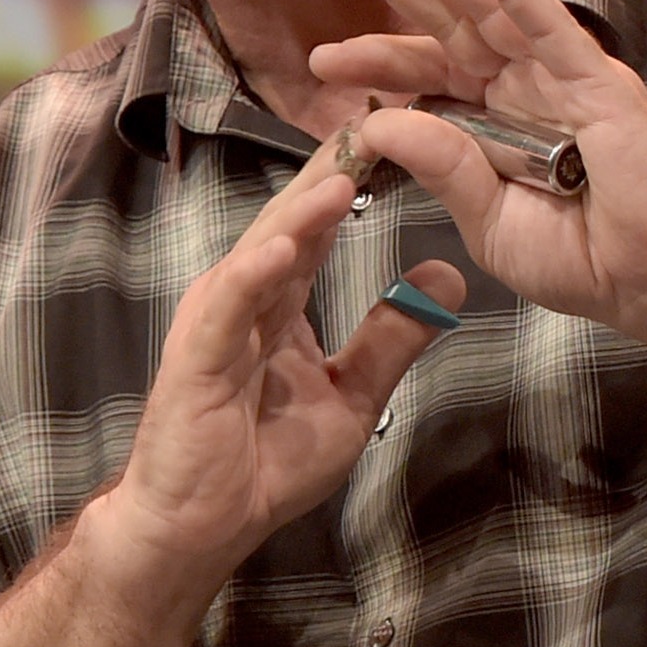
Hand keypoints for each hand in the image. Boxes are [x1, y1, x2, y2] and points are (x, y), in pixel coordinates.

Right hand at [90, 127, 463, 623]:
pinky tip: (287, 248)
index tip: (400, 133)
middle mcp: (246, 293)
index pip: (321, 225)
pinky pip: (230, 306)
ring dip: (302, 212)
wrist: (199, 525)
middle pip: (293, 220)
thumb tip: (448, 276)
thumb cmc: (264, 461)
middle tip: (376, 120)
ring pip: (264, 250)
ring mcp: (218, 319)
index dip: (358, 179)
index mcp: (279, 296)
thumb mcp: (352, 395)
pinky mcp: (199, 354)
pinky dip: (257, 273)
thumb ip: (392, 337)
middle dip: (332, 171)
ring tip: (345, 171)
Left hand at [311, 0, 646, 338]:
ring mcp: (558, 75)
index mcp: (492, 120)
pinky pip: (544, 20)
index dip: (375, 58)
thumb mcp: (488, 223)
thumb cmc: (582, 260)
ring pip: (492, 3)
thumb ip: (443, 170)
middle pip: (449, 20)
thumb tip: (382, 123)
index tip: (320, 60)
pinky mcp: (594, 77)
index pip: (425, 72)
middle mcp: (521, 86)